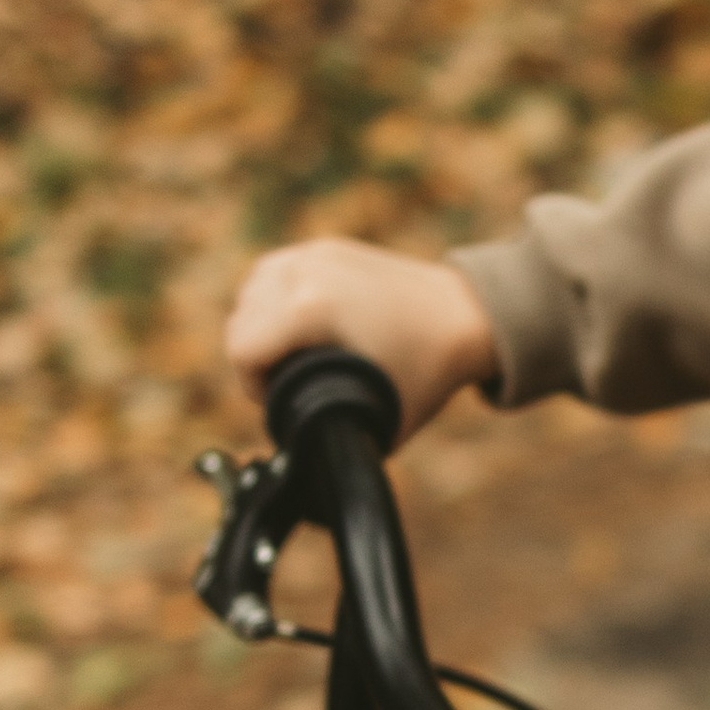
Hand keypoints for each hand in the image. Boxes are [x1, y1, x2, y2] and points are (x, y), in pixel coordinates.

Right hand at [225, 239, 499, 445]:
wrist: (468, 315)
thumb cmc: (428, 368)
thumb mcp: (379, 415)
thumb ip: (330, 436)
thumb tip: (302, 462)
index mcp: (312, 308)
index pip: (243, 349)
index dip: (252, 388)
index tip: (276, 404)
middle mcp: (307, 271)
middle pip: (241, 319)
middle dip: (253, 357)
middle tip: (281, 384)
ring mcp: (316, 253)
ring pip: (251, 289)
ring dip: (256, 323)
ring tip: (282, 353)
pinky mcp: (326, 247)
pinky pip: (273, 270)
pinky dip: (271, 297)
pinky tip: (288, 323)